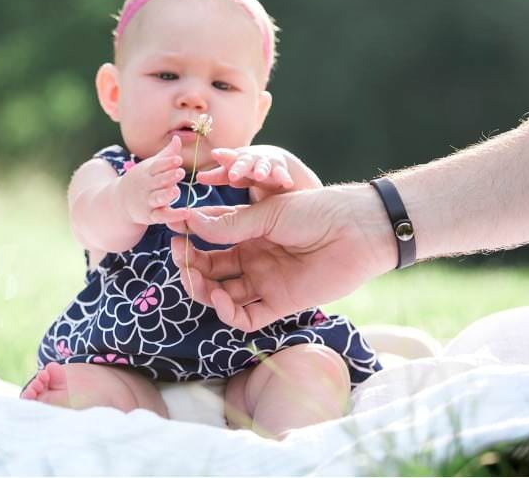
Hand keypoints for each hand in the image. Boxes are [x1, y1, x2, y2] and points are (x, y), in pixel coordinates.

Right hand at [119, 136, 190, 226]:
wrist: (120, 202)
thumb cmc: (143, 180)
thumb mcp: (152, 166)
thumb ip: (167, 154)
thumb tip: (177, 137)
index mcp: (147, 171)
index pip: (157, 165)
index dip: (167, 162)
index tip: (178, 159)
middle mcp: (146, 186)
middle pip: (157, 180)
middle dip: (168, 176)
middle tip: (180, 172)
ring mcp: (147, 201)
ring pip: (157, 198)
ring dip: (166, 195)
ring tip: (176, 191)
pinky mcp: (150, 216)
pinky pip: (162, 216)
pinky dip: (173, 216)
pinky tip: (186, 213)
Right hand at [169, 186, 397, 330]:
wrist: (356, 230)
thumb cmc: (316, 211)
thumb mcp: (269, 213)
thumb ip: (231, 224)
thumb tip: (191, 222)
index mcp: (251, 232)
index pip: (211, 238)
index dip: (190, 236)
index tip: (172, 227)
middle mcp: (254, 259)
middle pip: (212, 270)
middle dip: (191, 265)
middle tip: (178, 255)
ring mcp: (265, 282)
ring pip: (223, 295)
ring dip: (204, 289)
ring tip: (196, 280)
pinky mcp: (280, 304)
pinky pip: (246, 317)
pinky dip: (228, 313)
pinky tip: (221, 298)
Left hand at [196, 146, 295, 194]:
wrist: (276, 163)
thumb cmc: (249, 168)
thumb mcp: (234, 172)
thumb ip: (218, 175)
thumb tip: (198, 177)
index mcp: (238, 160)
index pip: (229, 158)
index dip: (223, 156)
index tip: (215, 154)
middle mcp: (252, 160)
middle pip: (244, 162)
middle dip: (239, 167)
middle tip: (233, 174)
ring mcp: (267, 164)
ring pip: (263, 166)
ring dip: (261, 170)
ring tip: (259, 175)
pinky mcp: (281, 172)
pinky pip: (283, 175)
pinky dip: (284, 178)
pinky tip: (287, 183)